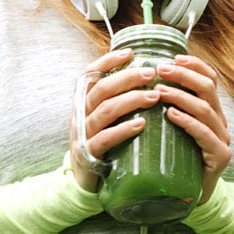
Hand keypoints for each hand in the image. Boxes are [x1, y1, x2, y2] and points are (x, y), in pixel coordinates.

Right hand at [70, 48, 159, 191]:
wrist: (83, 180)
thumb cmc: (100, 142)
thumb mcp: (104, 117)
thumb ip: (116, 98)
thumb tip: (144, 75)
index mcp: (83, 101)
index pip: (90, 73)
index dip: (108, 61)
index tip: (130, 53)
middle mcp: (80, 113)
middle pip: (101, 88)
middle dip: (127, 78)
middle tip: (151, 73)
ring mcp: (83, 134)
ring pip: (105, 110)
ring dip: (131, 100)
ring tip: (154, 96)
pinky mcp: (88, 154)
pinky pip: (105, 138)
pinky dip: (123, 129)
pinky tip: (141, 124)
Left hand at [155, 55, 231, 203]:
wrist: (188, 196)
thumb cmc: (175, 159)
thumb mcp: (171, 129)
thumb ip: (165, 108)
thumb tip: (141, 82)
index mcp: (210, 110)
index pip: (209, 79)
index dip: (193, 65)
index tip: (173, 57)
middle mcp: (219, 121)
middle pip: (208, 88)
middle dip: (183, 75)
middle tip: (160, 70)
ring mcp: (222, 139)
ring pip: (205, 108)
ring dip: (180, 96)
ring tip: (159, 91)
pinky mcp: (220, 157)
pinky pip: (204, 134)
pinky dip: (187, 122)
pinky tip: (171, 115)